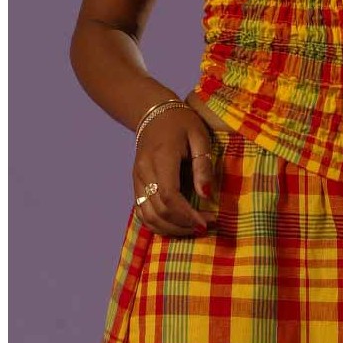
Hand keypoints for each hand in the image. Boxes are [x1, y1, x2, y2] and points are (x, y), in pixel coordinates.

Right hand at [132, 104, 218, 236]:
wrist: (153, 112)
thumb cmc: (181, 122)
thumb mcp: (199, 136)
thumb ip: (203, 166)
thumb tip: (206, 195)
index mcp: (161, 158)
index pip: (170, 196)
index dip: (188, 215)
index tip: (207, 223)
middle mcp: (144, 171)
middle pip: (159, 211)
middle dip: (184, 225)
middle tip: (206, 226)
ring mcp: (136, 180)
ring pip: (148, 217)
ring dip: (171, 229)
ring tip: (193, 228)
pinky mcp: (136, 185)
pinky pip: (143, 213)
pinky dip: (159, 225)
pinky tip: (177, 226)